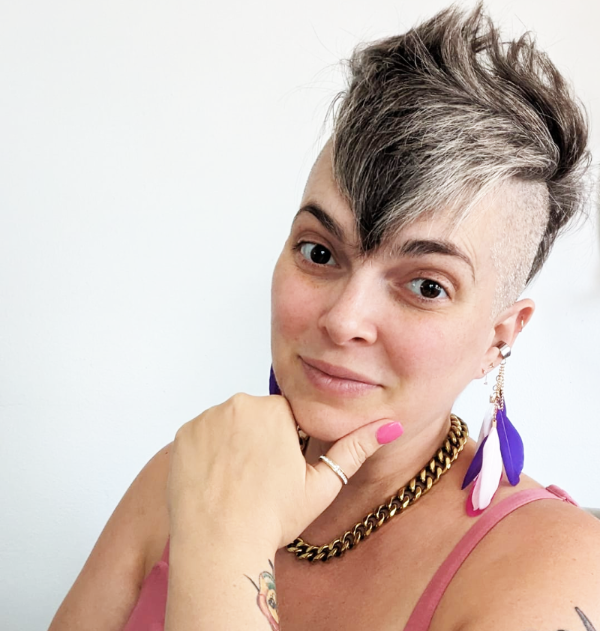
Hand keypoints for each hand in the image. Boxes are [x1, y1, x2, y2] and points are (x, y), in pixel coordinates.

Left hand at [167, 393, 402, 549]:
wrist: (220, 546)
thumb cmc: (272, 518)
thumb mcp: (322, 484)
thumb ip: (354, 449)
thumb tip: (390, 426)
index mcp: (274, 410)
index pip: (284, 417)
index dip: (284, 446)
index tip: (278, 472)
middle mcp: (238, 404)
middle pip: (254, 418)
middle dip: (258, 441)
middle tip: (258, 480)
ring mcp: (206, 419)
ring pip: (227, 426)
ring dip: (232, 445)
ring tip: (236, 482)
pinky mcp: (182, 435)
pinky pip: (202, 436)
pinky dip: (208, 453)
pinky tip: (215, 480)